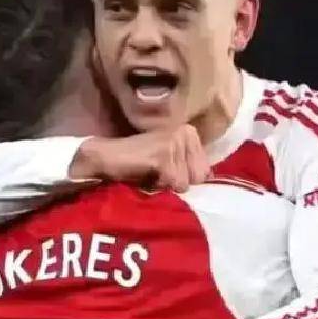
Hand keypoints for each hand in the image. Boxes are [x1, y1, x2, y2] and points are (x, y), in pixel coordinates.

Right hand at [68, 125, 208, 192]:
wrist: (106, 158)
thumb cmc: (138, 163)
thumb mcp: (171, 162)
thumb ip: (191, 167)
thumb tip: (210, 181)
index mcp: (190, 132)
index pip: (206, 171)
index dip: (185, 180)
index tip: (166, 172)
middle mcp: (186, 132)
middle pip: (198, 177)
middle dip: (179, 183)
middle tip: (158, 173)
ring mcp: (175, 141)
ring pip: (185, 183)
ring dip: (167, 185)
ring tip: (151, 173)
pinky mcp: (165, 153)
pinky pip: (174, 183)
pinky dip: (158, 186)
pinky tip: (146, 175)